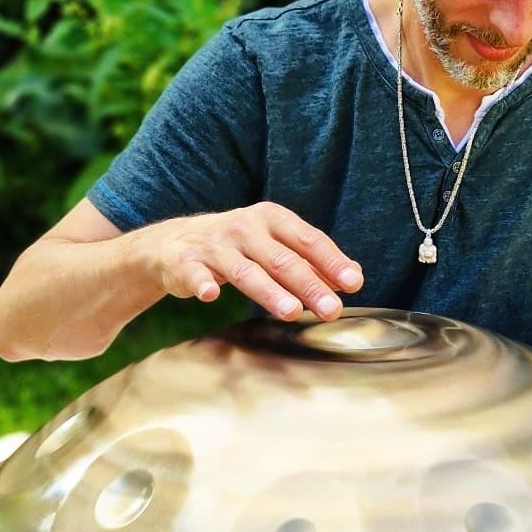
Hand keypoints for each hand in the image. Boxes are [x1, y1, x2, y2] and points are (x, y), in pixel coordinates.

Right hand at [145, 203, 363, 320]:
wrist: (176, 242)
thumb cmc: (239, 246)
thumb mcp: (276, 244)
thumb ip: (312, 260)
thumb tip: (354, 276)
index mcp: (272, 219)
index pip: (309, 240)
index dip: (332, 261)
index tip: (354, 283)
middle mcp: (245, 228)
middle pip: (282, 259)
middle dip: (309, 285)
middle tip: (332, 309)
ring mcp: (215, 246)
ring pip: (247, 271)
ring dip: (270, 292)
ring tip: (292, 312)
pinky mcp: (187, 263)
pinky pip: (196, 275)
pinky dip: (202, 284)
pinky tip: (211, 296)